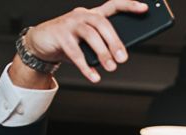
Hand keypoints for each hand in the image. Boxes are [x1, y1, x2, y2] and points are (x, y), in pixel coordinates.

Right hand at [16, 0, 147, 82]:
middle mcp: (82, 15)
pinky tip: (94, 76)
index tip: (144, 9)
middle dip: (115, 41)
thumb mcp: (90, 42)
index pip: (113, 6)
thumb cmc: (70, 42)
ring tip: (111, 67)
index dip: (128, 5)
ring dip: (103, 52)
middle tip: (123, 59)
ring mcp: (69, 24)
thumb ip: (104, 44)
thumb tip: (121, 56)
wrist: (41, 43)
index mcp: (92, 15)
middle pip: (102, 23)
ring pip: (90, 35)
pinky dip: (86, 67)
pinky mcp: (59, 35)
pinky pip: (75, 52)